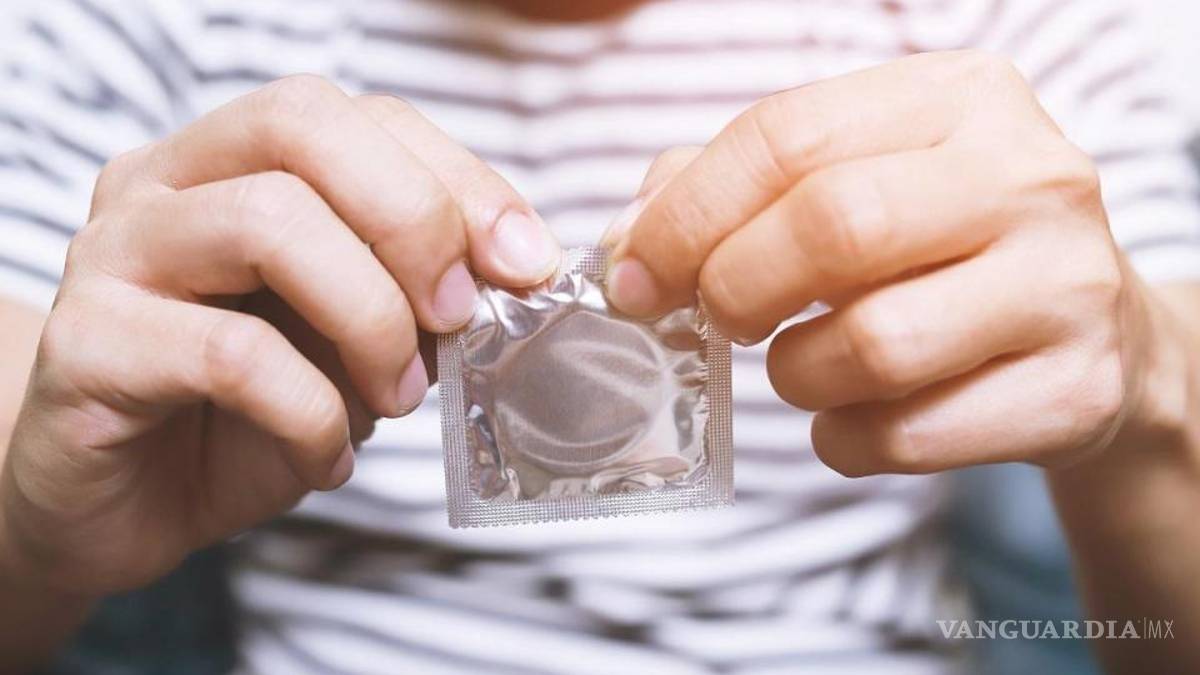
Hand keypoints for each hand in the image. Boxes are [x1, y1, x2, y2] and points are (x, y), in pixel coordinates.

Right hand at [0, 75, 559, 594]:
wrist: (126, 506)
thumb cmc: (247, 415)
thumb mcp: (353, 341)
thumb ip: (415, 292)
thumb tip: (516, 268)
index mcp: (232, 161)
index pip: (359, 116)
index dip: (459, 179)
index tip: (526, 264)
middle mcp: (162, 183)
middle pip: (301, 125)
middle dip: (414, 220)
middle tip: (458, 318)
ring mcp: (113, 254)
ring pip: (267, 221)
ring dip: (370, 318)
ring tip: (400, 398)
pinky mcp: (84, 346)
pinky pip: (229, 354)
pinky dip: (312, 413)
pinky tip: (328, 458)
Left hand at [605, 51, 1159, 476]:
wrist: (1093, 335)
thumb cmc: (938, 251)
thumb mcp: (850, 182)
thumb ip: (729, 194)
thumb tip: (628, 251)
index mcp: (959, 97)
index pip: (786, 136)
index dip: (686, 216)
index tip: (635, 276)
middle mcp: (1028, 176)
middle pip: (833, 227)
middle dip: (736, 288)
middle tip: (717, 319)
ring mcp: (1066, 285)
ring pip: (873, 346)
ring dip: (796, 374)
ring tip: (803, 364)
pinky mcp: (1075, 391)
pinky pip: (907, 437)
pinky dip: (844, 439)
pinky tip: (854, 413)